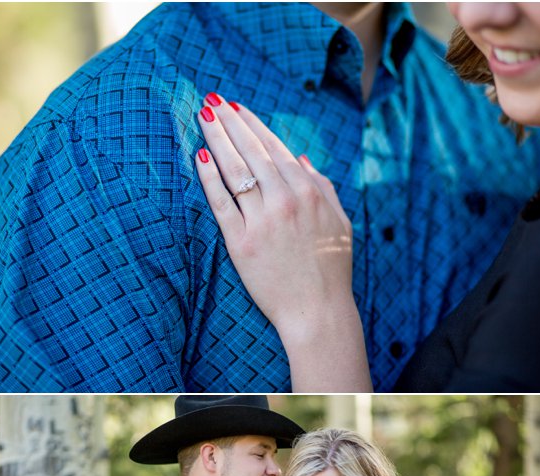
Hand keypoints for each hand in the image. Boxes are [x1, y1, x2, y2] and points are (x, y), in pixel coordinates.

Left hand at [194, 98, 354, 339]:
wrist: (317, 310)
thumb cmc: (330, 268)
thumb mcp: (338, 221)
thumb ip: (322, 186)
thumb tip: (301, 159)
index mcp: (308, 190)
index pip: (274, 147)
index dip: (253, 124)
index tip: (236, 106)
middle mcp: (285, 199)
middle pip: (251, 151)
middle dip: (229, 122)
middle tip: (211, 100)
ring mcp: (262, 220)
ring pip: (235, 170)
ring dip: (217, 139)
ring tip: (203, 117)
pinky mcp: (241, 242)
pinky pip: (221, 203)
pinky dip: (209, 178)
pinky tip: (200, 157)